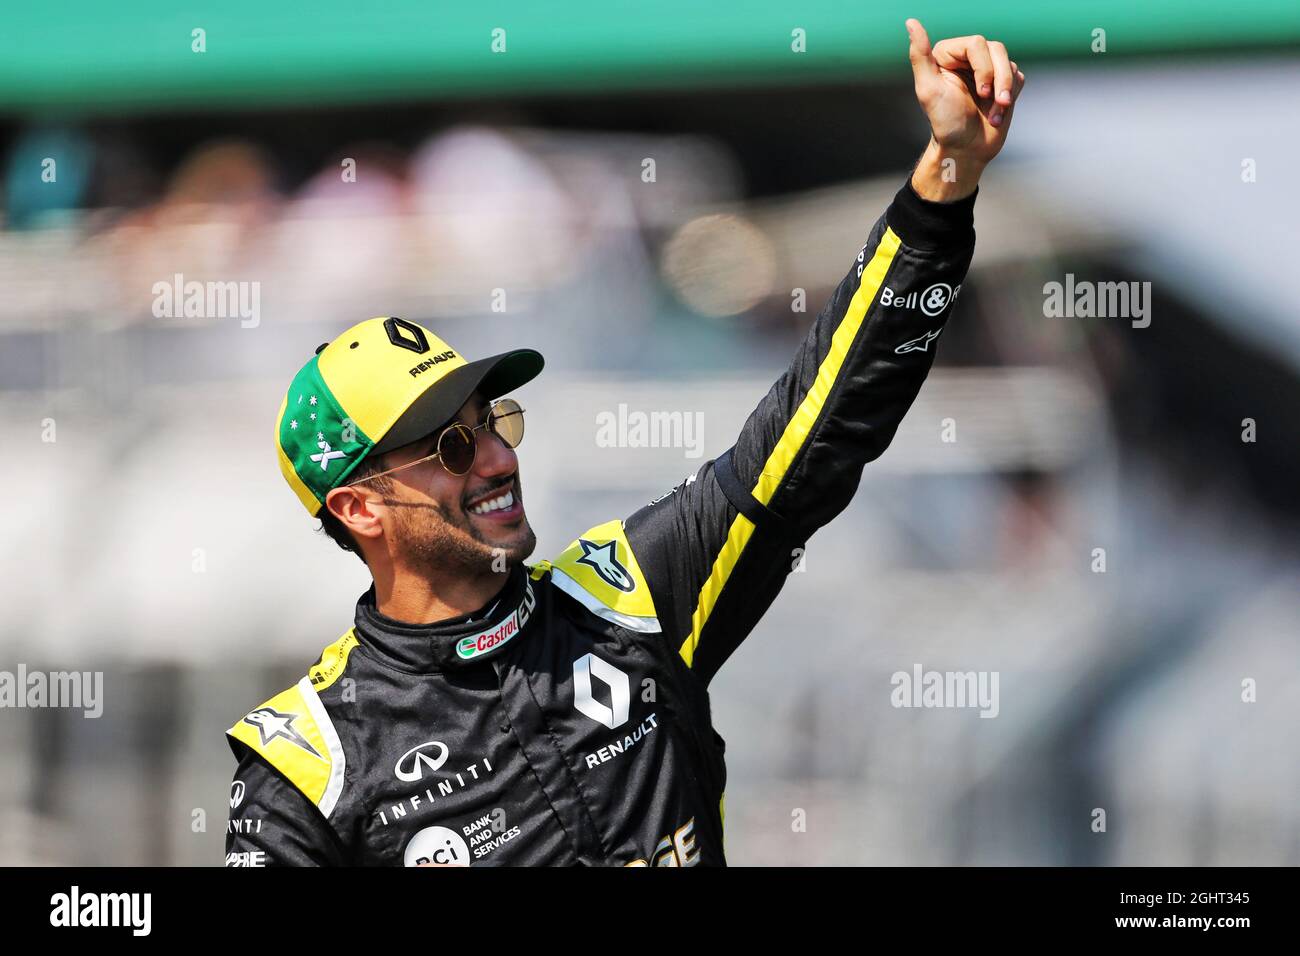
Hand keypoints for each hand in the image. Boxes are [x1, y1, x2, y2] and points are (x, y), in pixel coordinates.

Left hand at [905, 19, 1024, 198]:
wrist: (966, 150)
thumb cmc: (945, 123)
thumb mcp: (928, 90)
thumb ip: (920, 56)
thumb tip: (911, 22)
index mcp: (948, 55)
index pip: (977, 43)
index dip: (983, 66)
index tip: (979, 92)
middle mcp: (968, 59)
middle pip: (997, 49)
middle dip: (997, 79)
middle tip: (989, 101)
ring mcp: (986, 71)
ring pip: (1009, 63)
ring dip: (1006, 90)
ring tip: (997, 111)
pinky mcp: (1002, 84)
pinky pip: (1018, 77)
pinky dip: (1012, 96)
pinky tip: (998, 113)